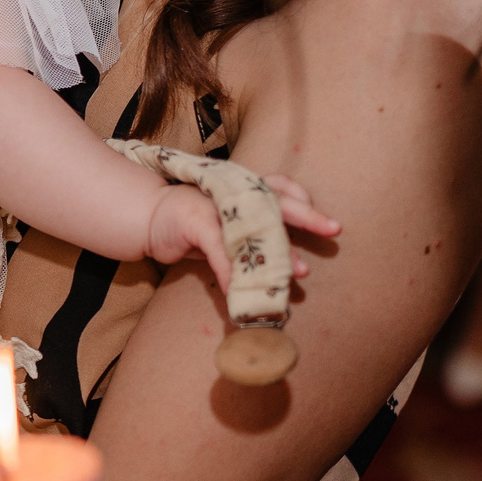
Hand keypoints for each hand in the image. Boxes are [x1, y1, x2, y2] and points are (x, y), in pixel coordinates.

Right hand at [144, 175, 338, 291]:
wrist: (147, 216)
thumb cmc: (192, 222)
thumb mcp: (226, 224)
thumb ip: (255, 236)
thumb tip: (292, 264)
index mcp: (242, 188)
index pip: (280, 185)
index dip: (303, 198)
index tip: (326, 219)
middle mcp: (232, 193)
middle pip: (276, 201)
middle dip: (308, 216)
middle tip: (334, 230)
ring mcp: (213, 205)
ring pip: (253, 228)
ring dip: (277, 254)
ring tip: (298, 275)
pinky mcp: (195, 222)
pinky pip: (219, 251)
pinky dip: (232, 274)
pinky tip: (242, 295)